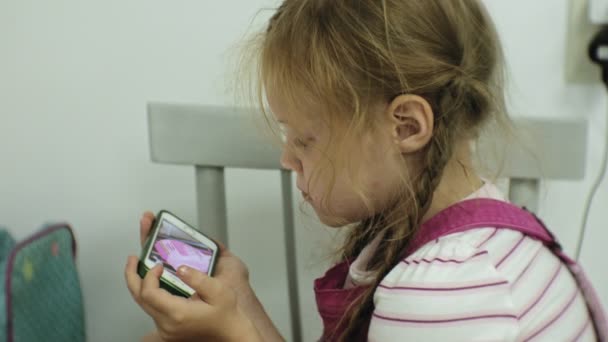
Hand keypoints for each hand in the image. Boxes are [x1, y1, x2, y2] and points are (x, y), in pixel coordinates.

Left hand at [134, 212, 282, 341]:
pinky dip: (149, 293)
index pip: (149, 293)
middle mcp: (167, 324)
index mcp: (178, 313)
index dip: (149, 275)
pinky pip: (151, 309)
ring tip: (140, 267)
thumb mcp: (218, 291)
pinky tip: (154, 281)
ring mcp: (166, 329)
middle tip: (132, 259)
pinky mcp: (167, 329)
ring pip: (143, 304)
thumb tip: (180, 268)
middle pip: (140, 299)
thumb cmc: (227, 314)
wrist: (230, 332)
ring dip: (140, 284)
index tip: (159, 264)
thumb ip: (198, 278)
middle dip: (132, 276)